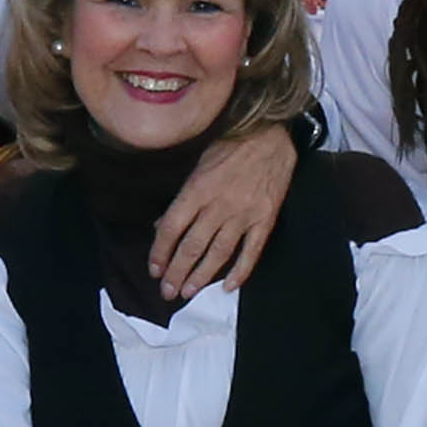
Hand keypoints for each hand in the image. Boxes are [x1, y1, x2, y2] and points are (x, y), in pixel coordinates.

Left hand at [148, 119, 297, 302]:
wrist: (272, 135)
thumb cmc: (231, 145)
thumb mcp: (198, 165)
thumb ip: (182, 198)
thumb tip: (163, 225)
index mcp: (197, 189)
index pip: (171, 228)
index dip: (160, 252)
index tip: (154, 269)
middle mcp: (218, 205)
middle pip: (192, 246)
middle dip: (177, 272)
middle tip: (167, 291)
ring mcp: (243, 214)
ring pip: (218, 253)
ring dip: (202, 276)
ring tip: (188, 292)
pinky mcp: (265, 219)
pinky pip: (251, 251)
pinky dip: (240, 271)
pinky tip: (229, 287)